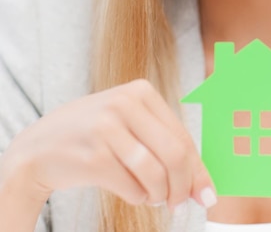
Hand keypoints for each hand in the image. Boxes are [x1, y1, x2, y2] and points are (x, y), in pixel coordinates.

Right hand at [0, 79, 215, 211]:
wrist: (38, 147)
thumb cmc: (95, 136)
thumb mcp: (130, 126)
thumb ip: (165, 148)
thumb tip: (203, 189)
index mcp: (140, 90)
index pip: (182, 136)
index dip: (197, 170)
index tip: (207, 195)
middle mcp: (124, 104)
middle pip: (175, 154)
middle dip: (183, 187)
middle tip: (180, 204)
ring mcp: (107, 128)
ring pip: (156, 174)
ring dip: (160, 195)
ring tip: (154, 198)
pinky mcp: (94, 157)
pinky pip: (133, 188)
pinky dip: (138, 198)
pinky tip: (133, 193)